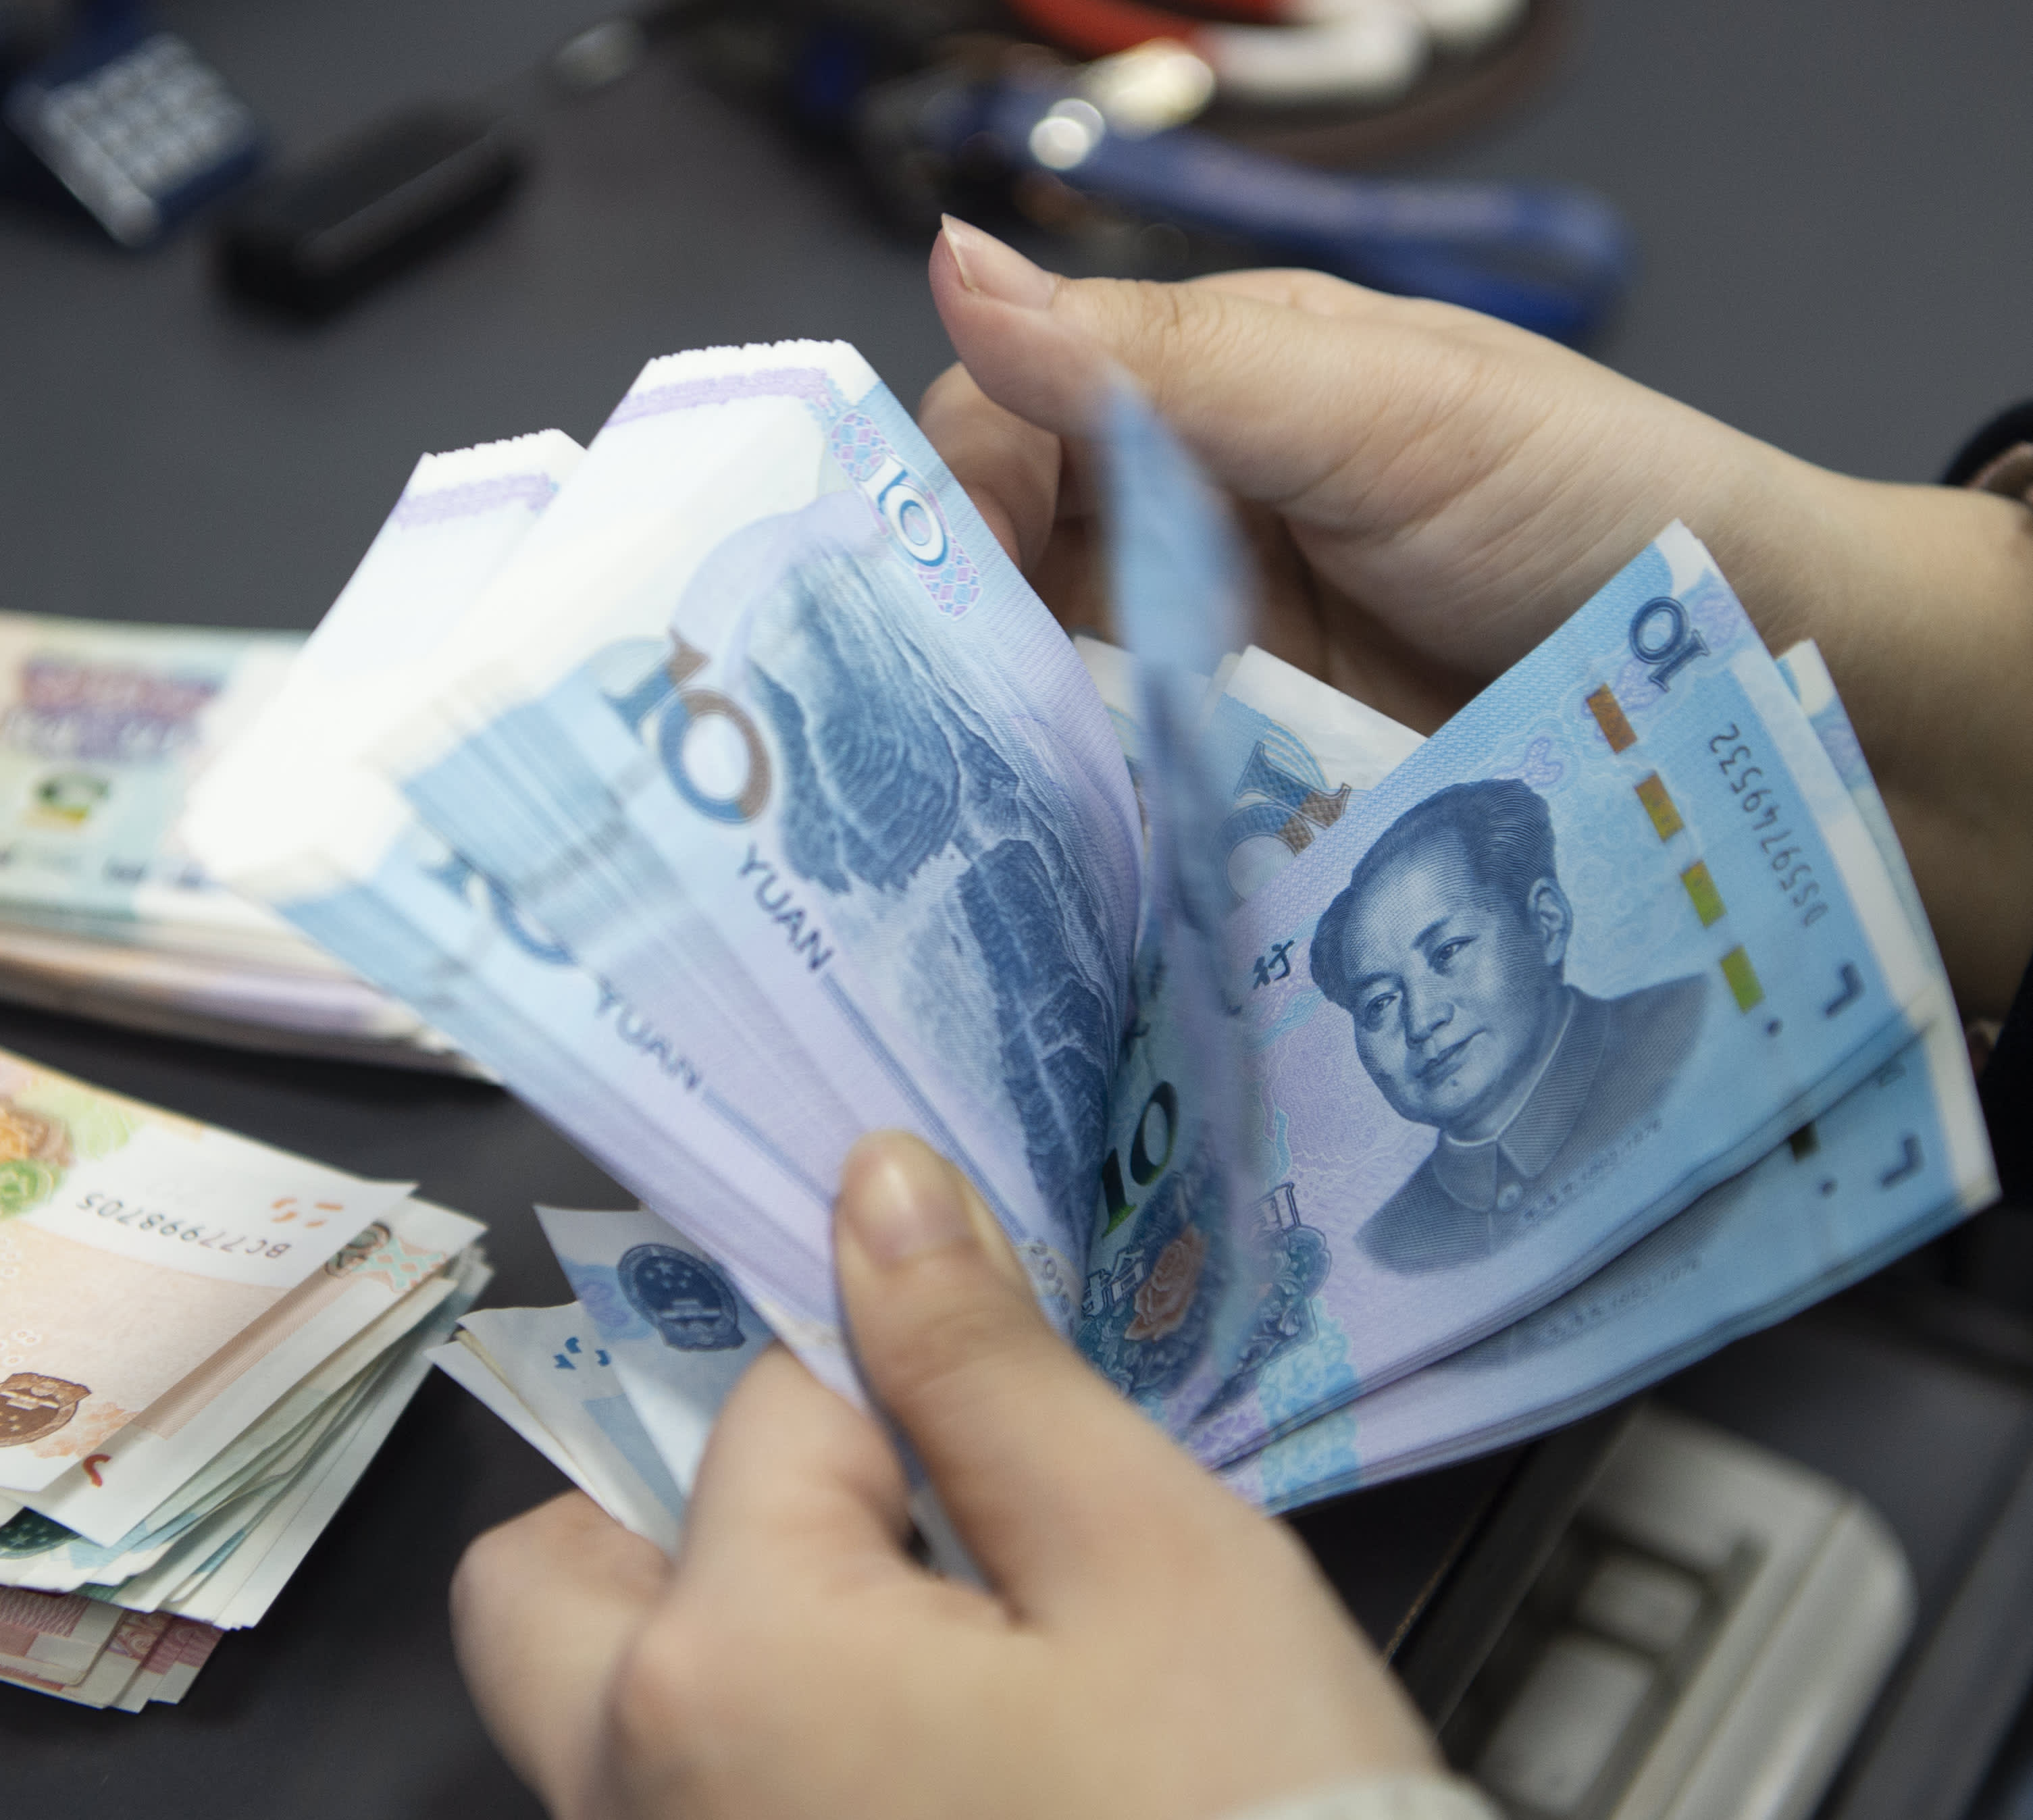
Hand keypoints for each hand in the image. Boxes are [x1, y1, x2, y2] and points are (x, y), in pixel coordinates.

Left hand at [452, 1132, 1438, 1819]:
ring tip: (903, 1632)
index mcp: (724, 1661)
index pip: (760, 1405)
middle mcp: (635, 1788)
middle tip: (853, 1506)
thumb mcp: (1145, 1559)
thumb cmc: (1247, 1810)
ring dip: (698, 1623)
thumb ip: (978, 1366)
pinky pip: (668, 1795)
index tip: (988, 1405)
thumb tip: (876, 1186)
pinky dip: (742, 1736)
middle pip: (545, 1571)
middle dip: (667, 1498)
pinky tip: (911, 1745)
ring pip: (587, 1700)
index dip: (888, 1374)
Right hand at [920, 219, 2032, 1019]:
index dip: (950, 495)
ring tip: (949, 822)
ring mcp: (1204, 675)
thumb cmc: (1596, 505)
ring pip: (1036, 701)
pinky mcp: (1236, 797)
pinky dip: (1077, 832)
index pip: (1000, 425)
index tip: (948, 591)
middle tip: (916, 729)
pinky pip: (1118, 807)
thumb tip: (952, 266)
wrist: (1754, 696)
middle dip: (943, 639)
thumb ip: (1168, 362)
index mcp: (1198, 400)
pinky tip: (1043, 870)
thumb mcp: (1383, 405)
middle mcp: (1179, 534)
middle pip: (993, 577)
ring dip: (997, 750)